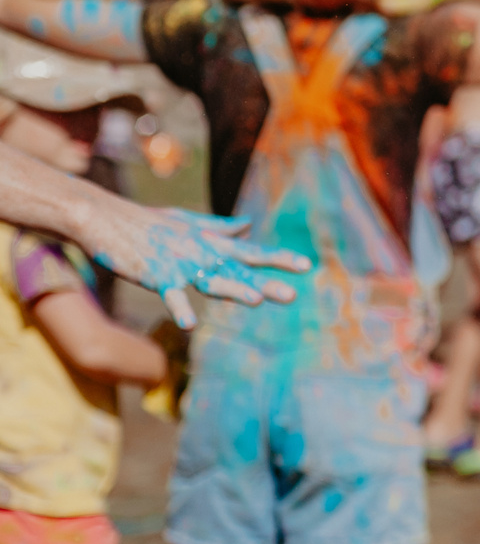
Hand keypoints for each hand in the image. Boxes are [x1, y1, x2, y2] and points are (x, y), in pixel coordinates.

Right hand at [85, 203, 309, 329]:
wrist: (107, 218)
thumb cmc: (148, 221)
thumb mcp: (189, 222)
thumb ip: (220, 227)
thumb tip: (248, 225)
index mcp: (210, 243)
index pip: (250, 253)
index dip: (278, 259)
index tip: (307, 266)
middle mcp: (201, 253)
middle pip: (239, 270)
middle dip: (266, 281)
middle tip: (293, 294)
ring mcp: (179, 263)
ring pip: (211, 280)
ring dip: (233, 290)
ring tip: (256, 301)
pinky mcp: (155, 273)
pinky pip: (170, 294)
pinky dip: (178, 307)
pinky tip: (188, 325)